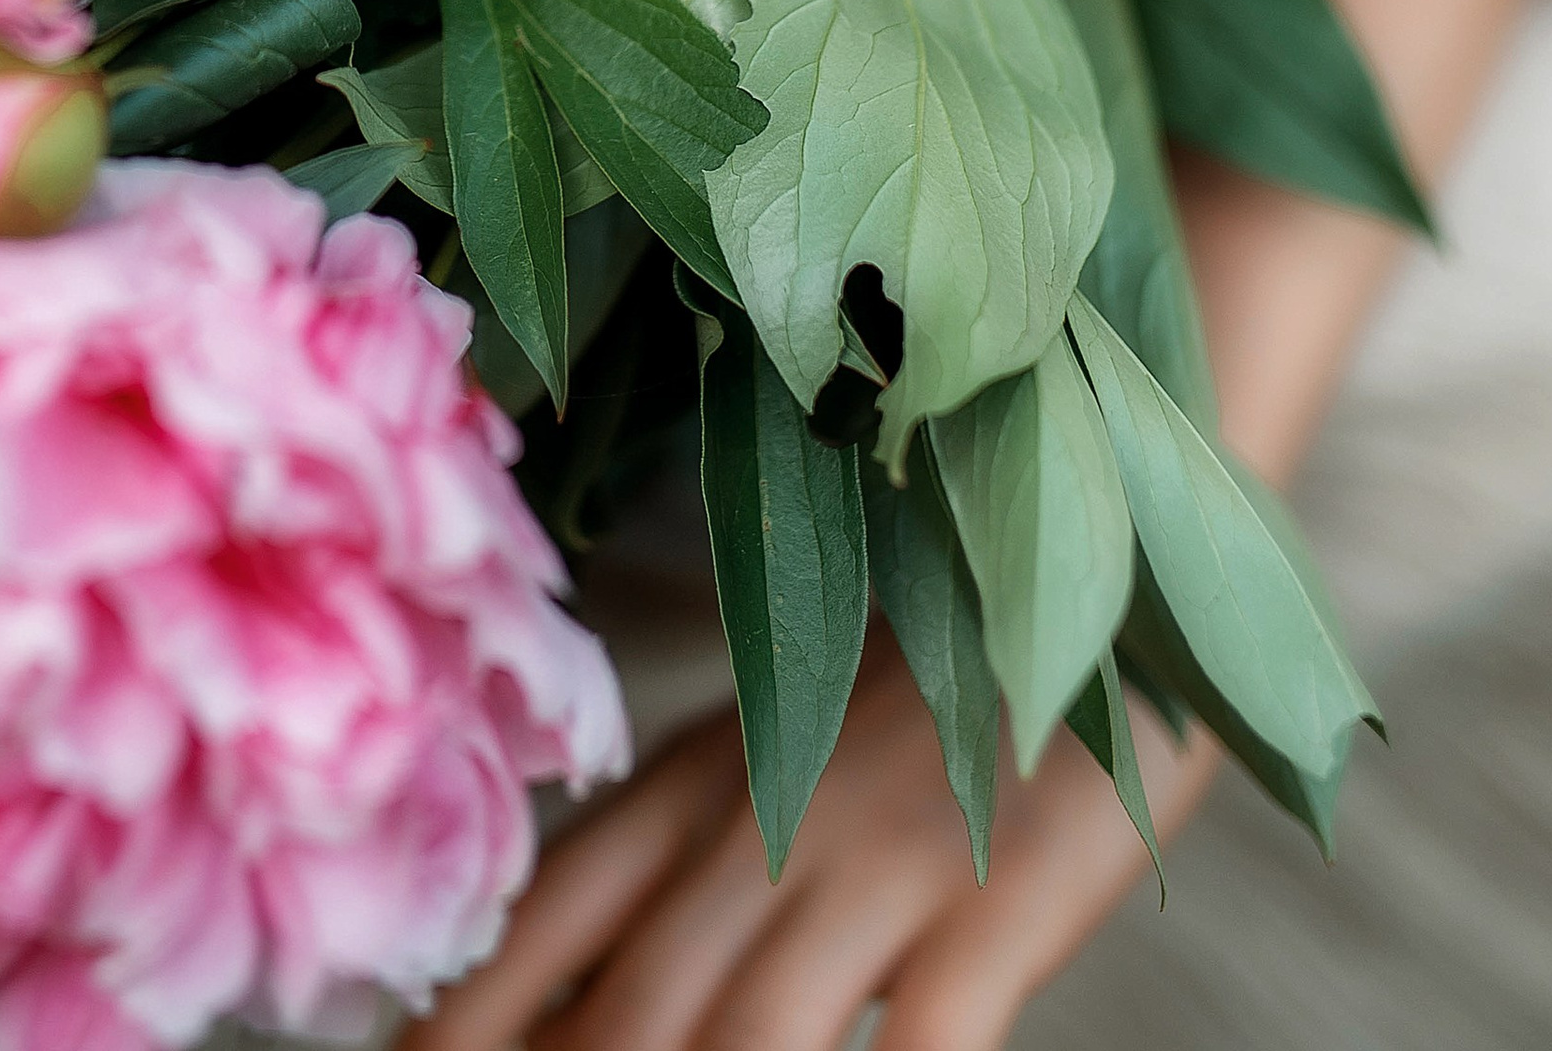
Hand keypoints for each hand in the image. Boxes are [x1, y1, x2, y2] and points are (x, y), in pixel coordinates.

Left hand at [406, 643, 1213, 1050]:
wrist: (1080, 550)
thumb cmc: (921, 692)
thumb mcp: (774, 749)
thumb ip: (675, 856)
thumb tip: (550, 989)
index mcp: (701, 780)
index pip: (553, 920)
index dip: (471, 1016)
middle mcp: (769, 820)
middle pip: (633, 1007)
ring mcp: (888, 859)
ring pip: (753, 1039)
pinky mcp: (1007, 893)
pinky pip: (930, 1038)